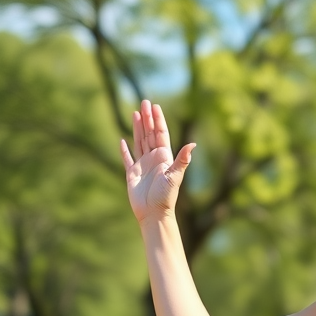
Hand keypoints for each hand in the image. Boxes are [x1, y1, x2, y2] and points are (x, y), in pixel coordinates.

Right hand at [119, 100, 195, 223]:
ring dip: (137, 128)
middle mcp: (154, 159)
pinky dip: (124, 150)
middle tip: (144, 102)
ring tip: (135, 113)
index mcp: (164, 157)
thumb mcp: (175, 176)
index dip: (158, 120)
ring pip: (139, 141)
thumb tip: (193, 145)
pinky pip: (127, 158)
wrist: (154, 213)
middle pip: (150, 134)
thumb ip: (182, 160)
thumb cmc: (166, 196)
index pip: (161, 134)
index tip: (155, 106)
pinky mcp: (132, 174)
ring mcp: (142, 165)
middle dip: (147, 118)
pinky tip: (122, 141)